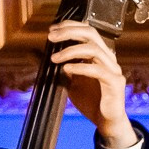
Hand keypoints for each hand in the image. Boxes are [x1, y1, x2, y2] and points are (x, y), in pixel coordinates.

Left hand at [47, 20, 136, 148]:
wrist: (105, 122)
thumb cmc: (89, 100)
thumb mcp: (67, 79)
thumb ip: (56, 64)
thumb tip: (33, 52)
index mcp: (99, 55)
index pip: (88, 30)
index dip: (70, 26)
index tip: (52, 30)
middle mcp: (108, 59)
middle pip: (91, 34)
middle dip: (69, 32)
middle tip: (50, 37)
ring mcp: (113, 70)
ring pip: (93, 50)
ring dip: (70, 51)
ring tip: (54, 58)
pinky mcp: (115, 83)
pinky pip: (97, 70)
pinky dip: (79, 67)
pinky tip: (66, 69)